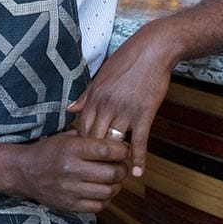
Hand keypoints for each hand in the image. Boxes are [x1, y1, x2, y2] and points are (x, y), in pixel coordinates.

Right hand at [16, 130, 128, 213]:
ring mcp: (70, 190)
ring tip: (113, 179)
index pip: (107, 150)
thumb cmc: (49, 152)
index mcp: (71, 149)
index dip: (122, 150)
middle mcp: (71, 170)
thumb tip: (118, 140)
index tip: (124, 150)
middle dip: (122, 169)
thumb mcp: (66, 138)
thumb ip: (90, 139)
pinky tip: (102, 191)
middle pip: (112, 173)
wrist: (24, 172)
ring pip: (108, 191)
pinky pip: (98, 206)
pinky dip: (106, 199)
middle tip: (121, 166)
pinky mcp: (70, 205)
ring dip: (116, 185)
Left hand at [66, 19, 175, 179]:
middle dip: (94, 156)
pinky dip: (138, 158)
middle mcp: (106, 104)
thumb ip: (86, 95)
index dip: (82, 144)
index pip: (82, 128)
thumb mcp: (102, 76)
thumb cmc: (127, 61)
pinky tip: (137, 172)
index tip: (84, 155)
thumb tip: (69, 108)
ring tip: (113, 174)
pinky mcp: (144, 113)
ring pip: (114, 142)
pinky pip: (139, 141)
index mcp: (95, 96)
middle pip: (94, 138)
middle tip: (96, 171)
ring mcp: (125, 110)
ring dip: (114, 159)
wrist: (153, 49)